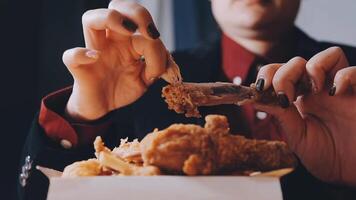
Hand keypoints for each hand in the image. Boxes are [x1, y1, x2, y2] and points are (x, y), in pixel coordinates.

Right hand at [62, 0, 171, 120]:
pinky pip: (71, 56)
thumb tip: (166, 60)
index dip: (155, 41)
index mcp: (127, 41)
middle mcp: (109, 41)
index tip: (160, 67)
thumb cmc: (122, 89)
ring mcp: (92, 51)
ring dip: (111, 18)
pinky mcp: (79, 69)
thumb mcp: (145, 79)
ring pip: (90, 19)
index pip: (142, 26)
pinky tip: (95, 58)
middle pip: (116, 7)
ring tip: (129, 31)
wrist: (103, 107)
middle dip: (136, 12)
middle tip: (148, 31)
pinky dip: (81, 54)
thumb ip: (156, 68)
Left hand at [254, 47, 355, 186]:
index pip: (279, 72)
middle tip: (283, 97)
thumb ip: (280, 116)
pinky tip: (335, 92)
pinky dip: (343, 76)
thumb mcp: (296, 137)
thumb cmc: (325, 156)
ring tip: (312, 90)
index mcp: (298, 99)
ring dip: (313, 67)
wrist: (351, 173)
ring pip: (328, 55)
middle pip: (297, 62)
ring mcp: (339, 89)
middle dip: (284, 74)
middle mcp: (317, 90)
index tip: (260, 90)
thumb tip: (254, 98)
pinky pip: (354, 71)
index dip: (267, 74)